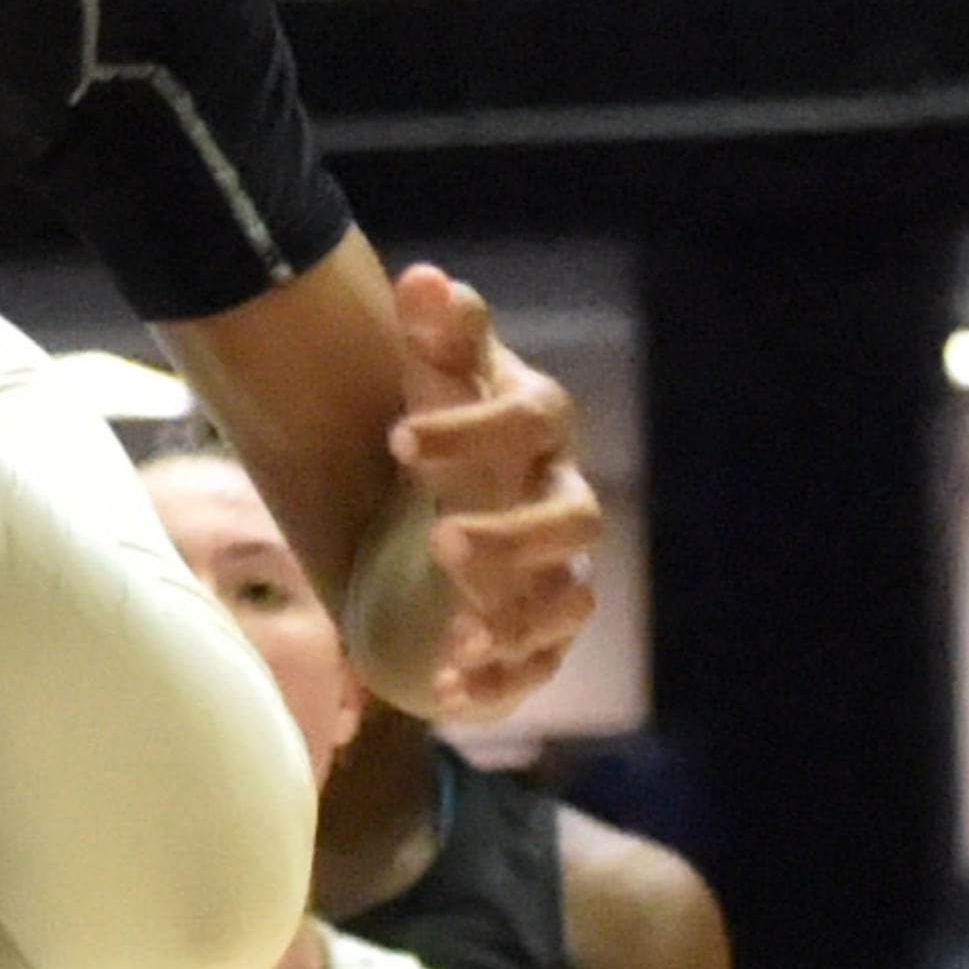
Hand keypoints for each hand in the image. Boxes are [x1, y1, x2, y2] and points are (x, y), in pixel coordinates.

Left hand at [394, 263, 598, 720]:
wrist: (439, 515)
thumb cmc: (442, 434)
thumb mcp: (430, 382)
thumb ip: (433, 335)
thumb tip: (424, 279)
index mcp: (536, 431)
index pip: (533, 418)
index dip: (474, 429)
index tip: (395, 441)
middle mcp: (561, 500)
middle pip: (572, 520)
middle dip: (514, 536)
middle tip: (440, 544)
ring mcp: (557, 573)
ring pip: (569, 600)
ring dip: (517, 620)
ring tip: (453, 637)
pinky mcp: (537, 639)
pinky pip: (537, 666)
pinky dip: (497, 683)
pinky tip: (444, 690)